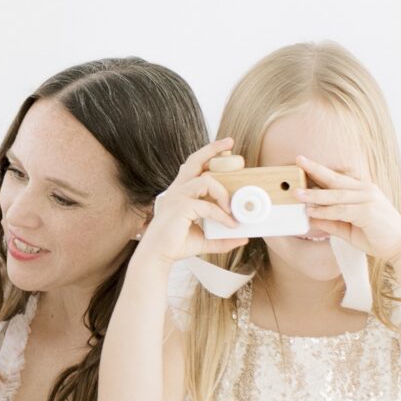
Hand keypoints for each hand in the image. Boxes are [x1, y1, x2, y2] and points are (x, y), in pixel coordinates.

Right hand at [136, 138, 245, 267]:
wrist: (157, 256)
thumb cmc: (176, 245)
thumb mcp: (205, 240)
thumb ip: (223, 238)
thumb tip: (243, 238)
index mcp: (180, 192)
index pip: (194, 166)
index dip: (209, 155)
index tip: (227, 150)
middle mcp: (177, 190)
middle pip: (194, 160)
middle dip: (213, 149)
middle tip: (230, 144)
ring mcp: (177, 197)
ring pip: (206, 181)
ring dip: (223, 193)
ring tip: (231, 210)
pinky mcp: (180, 207)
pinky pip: (207, 206)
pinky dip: (221, 215)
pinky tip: (229, 224)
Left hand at [299, 158, 400, 262]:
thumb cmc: (377, 236)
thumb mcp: (349, 229)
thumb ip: (332, 222)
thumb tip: (312, 218)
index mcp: (362, 190)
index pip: (337, 178)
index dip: (319, 170)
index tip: (302, 162)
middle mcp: (365, 190)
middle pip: (335, 178)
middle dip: (315, 169)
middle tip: (298, 160)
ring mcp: (368, 199)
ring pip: (335, 195)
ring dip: (315, 194)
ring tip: (297, 193)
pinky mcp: (368, 211)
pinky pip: (341, 210)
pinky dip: (325, 211)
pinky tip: (312, 212)